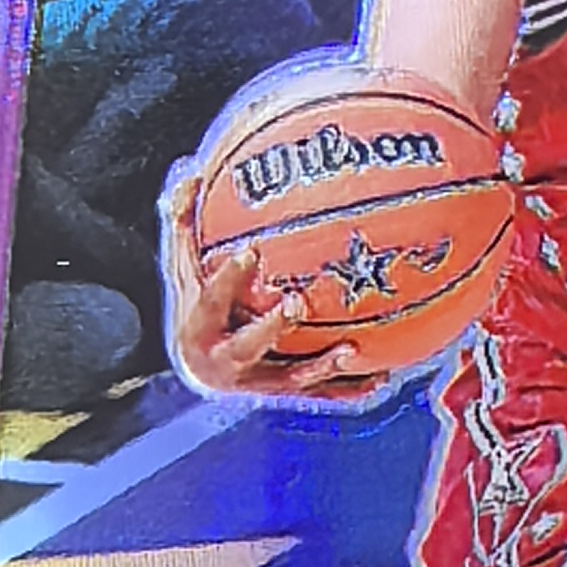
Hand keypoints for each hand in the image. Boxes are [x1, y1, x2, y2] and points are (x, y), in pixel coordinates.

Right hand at [157, 196, 370, 400]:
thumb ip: (185, 223)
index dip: (229, 278)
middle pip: (248, 346)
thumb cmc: (196, 302)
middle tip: (297, 303)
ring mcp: (257, 382)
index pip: (212, 298)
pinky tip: (383, 376)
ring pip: (290, 379)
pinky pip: (318, 393)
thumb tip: (190, 173)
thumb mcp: (184, 265)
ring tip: (353, 352)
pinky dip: (348, 388)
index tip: (251, 252)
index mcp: (200, 326)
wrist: (200, 365)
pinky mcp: (284, 392)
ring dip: (321, 367)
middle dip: (271, 327)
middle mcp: (226, 360)